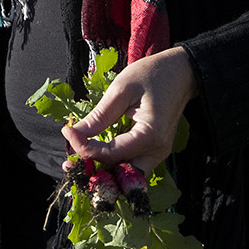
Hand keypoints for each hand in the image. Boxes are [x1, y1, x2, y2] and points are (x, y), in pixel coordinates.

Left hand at [62, 46, 198, 173]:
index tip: (67, 132)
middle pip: (120, 176)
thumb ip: (99, 116)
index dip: (85, 148)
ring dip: (103, 170)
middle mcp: (157, 152)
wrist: (181, 72)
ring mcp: (157, 154)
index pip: (111, 155)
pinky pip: (132, 165)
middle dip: (94, 173)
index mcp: (150, 136)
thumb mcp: (121, 90)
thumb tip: (74, 134)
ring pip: (126, 174)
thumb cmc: (151, 75)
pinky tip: (94, 153)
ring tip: (78, 160)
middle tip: (69, 162)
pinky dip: (113, 163)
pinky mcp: (154, 150)